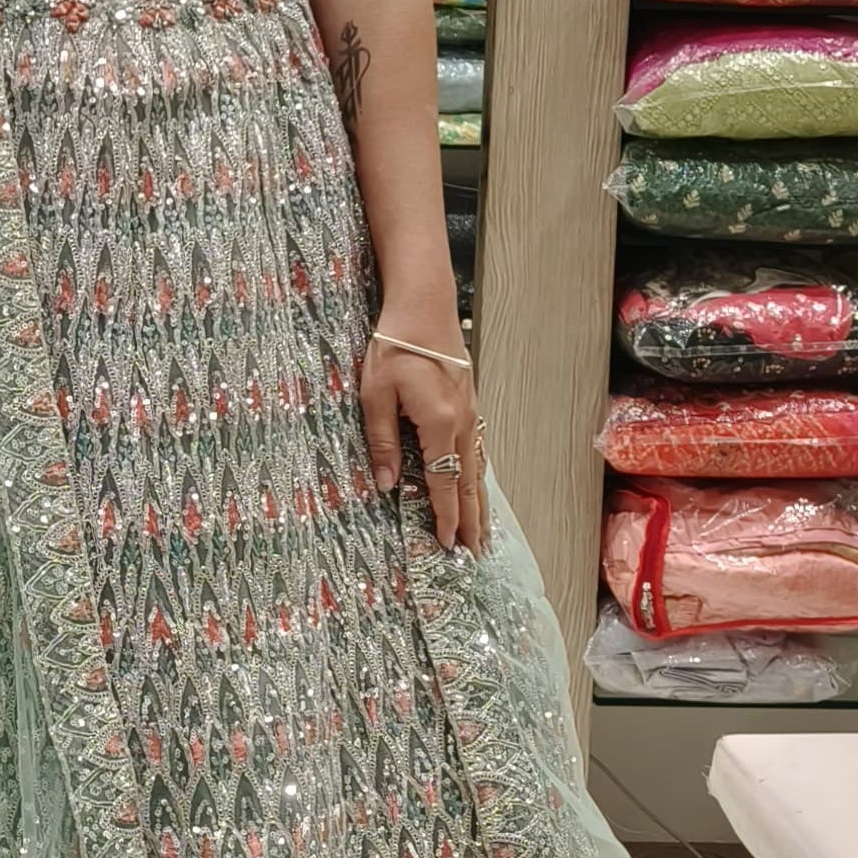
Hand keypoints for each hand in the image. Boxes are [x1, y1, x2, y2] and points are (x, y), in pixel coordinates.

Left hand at [359, 320, 488, 553]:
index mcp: (439, 423)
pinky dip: (477, 474)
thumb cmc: (394, 345)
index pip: (445, 482)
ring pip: (477, 466)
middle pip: (470, 482)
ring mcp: (470, 411)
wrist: (422, 304)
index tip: (447, 545)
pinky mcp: (468, 401)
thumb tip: (385, 483)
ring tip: (482, 529)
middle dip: (472, 519)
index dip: (446, 516)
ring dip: (479, 500)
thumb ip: (382, 441)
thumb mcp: (375, 395)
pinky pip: (476, 448)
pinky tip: (475, 483)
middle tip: (476, 552)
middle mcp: (463, 422)